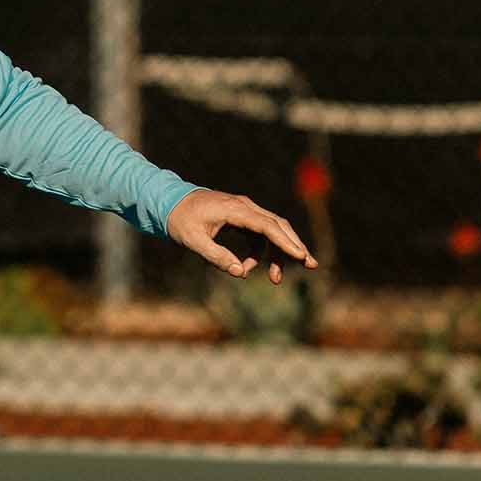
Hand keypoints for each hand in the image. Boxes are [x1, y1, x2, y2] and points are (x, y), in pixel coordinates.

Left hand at [168, 187, 317, 282]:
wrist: (169, 201)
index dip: (285, 242)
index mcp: (235, 209)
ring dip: (277, 253)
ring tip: (276, 279)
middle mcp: (244, 207)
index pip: (267, 226)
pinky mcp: (241, 217)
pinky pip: (259, 234)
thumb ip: (216, 257)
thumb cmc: (180, 220)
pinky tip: (250, 266)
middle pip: (278, 225)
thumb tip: (241, 273)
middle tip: (312, 265)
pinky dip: (260, 251)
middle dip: (295, 246)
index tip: (301, 257)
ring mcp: (244, 211)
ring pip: (271, 231)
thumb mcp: (194, 241)